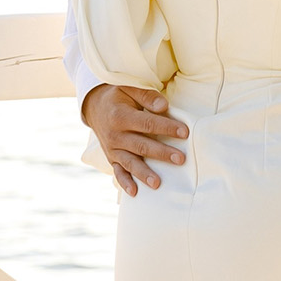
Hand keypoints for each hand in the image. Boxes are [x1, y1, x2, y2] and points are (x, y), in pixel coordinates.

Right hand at [82, 83, 187, 197]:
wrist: (95, 106)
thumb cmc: (118, 96)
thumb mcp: (129, 88)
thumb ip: (147, 96)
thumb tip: (164, 106)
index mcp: (120, 116)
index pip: (147, 123)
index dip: (166, 128)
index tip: (185, 132)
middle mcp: (114, 134)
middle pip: (141, 145)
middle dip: (161, 153)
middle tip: (180, 159)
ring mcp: (112, 148)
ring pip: (130, 162)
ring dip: (144, 173)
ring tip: (157, 183)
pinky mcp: (111, 158)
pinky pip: (118, 172)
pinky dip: (124, 182)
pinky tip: (135, 192)